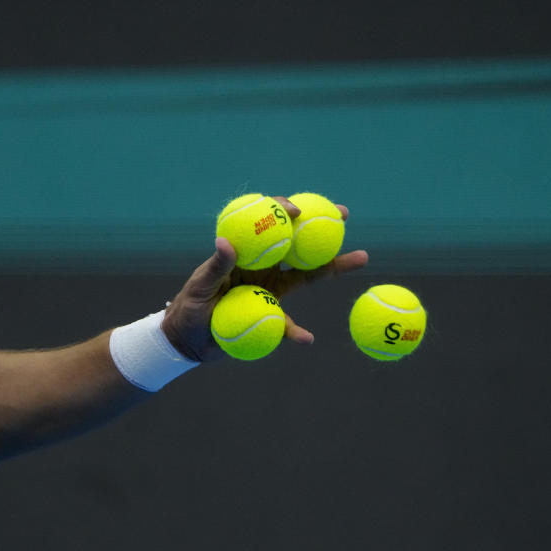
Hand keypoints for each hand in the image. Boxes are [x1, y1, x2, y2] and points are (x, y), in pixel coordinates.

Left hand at [161, 197, 368, 362]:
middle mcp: (264, 268)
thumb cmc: (190, 307)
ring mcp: (272, 291)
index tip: (297, 210)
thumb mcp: (199, 286)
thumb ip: (216, 267)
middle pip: (298, 244)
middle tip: (344, 214)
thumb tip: (225, 242)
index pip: (268, 227)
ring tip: (362, 257)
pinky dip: (297, 332)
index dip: (284, 212)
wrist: (188, 340)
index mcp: (246, 255)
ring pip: (307, 276)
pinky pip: (289, 324)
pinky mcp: (273, 317)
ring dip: (333, 267)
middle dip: (322, 226)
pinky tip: (306, 339)